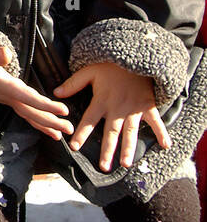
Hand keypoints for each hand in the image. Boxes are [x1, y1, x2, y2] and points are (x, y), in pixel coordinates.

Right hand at [0, 45, 73, 139]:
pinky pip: (26, 113)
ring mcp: (8, 100)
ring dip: (45, 125)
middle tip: (70, 130)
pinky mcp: (8, 100)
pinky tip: (45, 125)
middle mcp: (9, 97)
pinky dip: (37, 120)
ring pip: (30, 116)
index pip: (30, 98)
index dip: (46, 105)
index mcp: (6, 88)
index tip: (64, 111)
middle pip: (33, 113)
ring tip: (60, 136)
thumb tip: (6, 52)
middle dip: (51, 122)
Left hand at [54, 60, 169, 170]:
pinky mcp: (148, 106)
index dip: (81, 133)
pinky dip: (161, 133)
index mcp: (102, 101)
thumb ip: (73, 84)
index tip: (74, 147)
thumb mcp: (89, 71)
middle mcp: (117, 108)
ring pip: (130, 131)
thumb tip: (56, 93)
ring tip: (125, 164)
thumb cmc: (111, 65)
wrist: (135, 54)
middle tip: (103, 167)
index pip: (89, 120)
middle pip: (111, 132)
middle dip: (107, 150)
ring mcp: (134, 108)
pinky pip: (156, 121)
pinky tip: (166, 146)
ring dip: (128, 148)